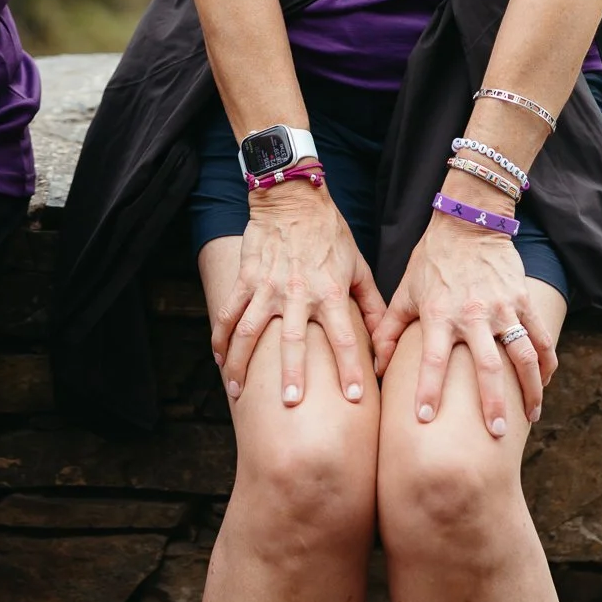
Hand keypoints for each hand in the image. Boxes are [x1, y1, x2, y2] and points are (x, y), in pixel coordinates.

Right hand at [212, 180, 385, 409]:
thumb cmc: (329, 234)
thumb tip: (385, 341)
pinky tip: (217, 359)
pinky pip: (229, 311)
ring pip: (250, 331)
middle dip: (292, 374)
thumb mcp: (358, 267)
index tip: (353, 397)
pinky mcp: (246, 278)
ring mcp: (267, 286)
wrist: (292, 198)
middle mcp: (298, 292)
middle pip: (293, 341)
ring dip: (241, 362)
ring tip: (236, 391)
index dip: (350, 368)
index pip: (344, 337)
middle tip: (290, 403)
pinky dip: (220, 336)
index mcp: (330, 292)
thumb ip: (371, 305)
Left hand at [372, 213, 557, 436]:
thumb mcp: (406, 291)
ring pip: (523, 355)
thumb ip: (390, 329)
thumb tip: (376, 366)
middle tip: (496, 434)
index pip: (432, 359)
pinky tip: (544, 384)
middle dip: (492, 402)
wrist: (468, 222)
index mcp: (440, 313)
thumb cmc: (432, 260)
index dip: (428, 390)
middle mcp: (473, 313)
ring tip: (530, 417)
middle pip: (487, 366)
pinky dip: (546, 363)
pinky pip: (540, 337)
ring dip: (529, 389)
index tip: (425, 419)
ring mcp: (502, 308)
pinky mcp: (522, 300)